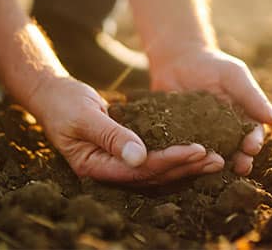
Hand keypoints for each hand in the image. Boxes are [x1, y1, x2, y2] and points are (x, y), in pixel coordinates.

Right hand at [28, 76, 223, 184]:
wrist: (54, 95)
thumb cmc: (64, 103)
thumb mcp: (85, 116)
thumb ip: (111, 137)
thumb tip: (139, 158)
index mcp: (94, 167)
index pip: (139, 170)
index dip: (169, 161)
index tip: (197, 150)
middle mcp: (108, 171)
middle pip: (153, 176)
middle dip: (186, 168)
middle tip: (217, 160)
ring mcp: (117, 164)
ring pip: (157, 170)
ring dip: (186, 166)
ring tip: (215, 160)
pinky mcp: (125, 153)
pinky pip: (154, 158)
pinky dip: (175, 155)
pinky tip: (196, 151)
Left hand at [149, 46, 271, 175]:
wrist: (178, 60)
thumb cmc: (212, 65)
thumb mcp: (234, 75)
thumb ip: (252, 96)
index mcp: (242, 118)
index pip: (252, 135)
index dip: (254, 142)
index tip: (252, 148)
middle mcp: (224, 132)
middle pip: (235, 151)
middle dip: (240, 160)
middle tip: (240, 167)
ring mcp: (203, 136)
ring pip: (212, 154)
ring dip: (217, 163)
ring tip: (218, 167)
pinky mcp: (182, 137)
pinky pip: (187, 149)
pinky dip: (190, 155)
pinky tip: (189, 160)